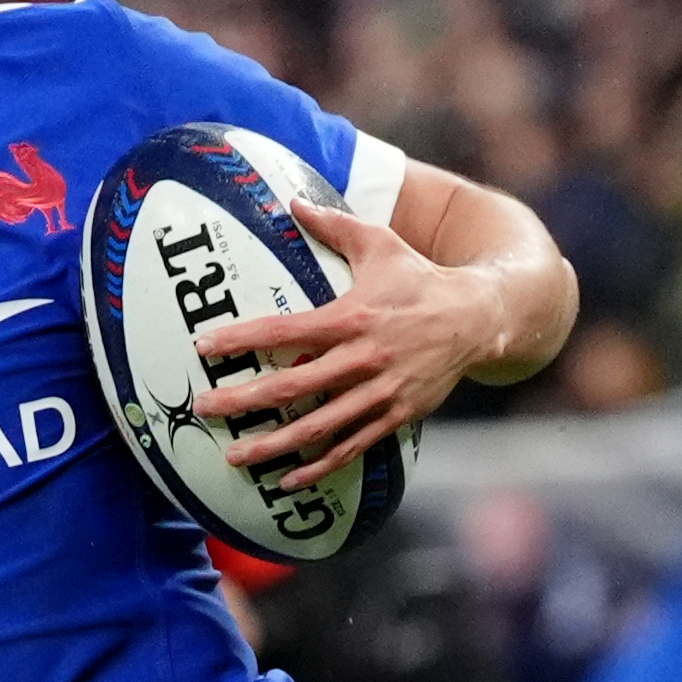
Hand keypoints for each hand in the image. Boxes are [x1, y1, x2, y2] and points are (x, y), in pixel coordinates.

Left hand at [193, 197, 507, 490]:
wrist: (477, 318)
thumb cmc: (420, 278)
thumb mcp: (380, 243)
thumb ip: (333, 225)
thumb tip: (292, 201)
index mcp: (352, 316)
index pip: (286, 330)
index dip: (243, 339)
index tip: (204, 348)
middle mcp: (364, 357)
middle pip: (293, 385)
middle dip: (245, 400)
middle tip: (204, 409)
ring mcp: (380, 391)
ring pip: (319, 426)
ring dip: (275, 445)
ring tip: (235, 457)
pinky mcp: (396, 415)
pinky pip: (352, 446)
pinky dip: (319, 466)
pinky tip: (287, 479)